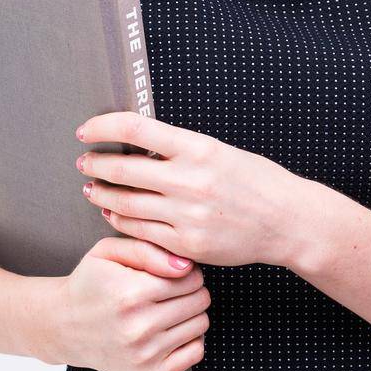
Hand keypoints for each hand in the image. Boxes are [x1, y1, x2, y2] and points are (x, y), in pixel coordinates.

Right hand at [51, 233, 210, 370]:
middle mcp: (138, 327)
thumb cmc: (88, 284)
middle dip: (192, 291)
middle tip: (172, 290)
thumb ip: (148, 250)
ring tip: (169, 309)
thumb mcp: (108, 252)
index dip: (187, 272)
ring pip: (200, 325)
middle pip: (199, 301)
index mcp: (130, 293)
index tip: (173, 273)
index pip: (191, 278)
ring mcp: (144, 356)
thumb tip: (185, 266)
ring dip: (191, 314)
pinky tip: (171, 331)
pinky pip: (194, 354)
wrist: (63, 326)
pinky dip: (190, 340)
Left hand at [75, 112, 304, 267]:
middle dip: (94, 164)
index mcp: (197, 148)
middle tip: (84, 161)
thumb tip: (137, 143)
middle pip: (122, 169)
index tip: (87, 130)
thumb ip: (179, 148)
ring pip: (125, 204)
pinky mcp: (186, 244)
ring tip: (92, 188)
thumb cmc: (256, 181)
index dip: (103, 127)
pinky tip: (114, 213)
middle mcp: (188, 180)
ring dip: (101, 194)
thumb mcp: (219, 151)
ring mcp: (186, 215)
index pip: (134, 128)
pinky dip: (120, 220)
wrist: (287, 221)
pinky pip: (140, 232)